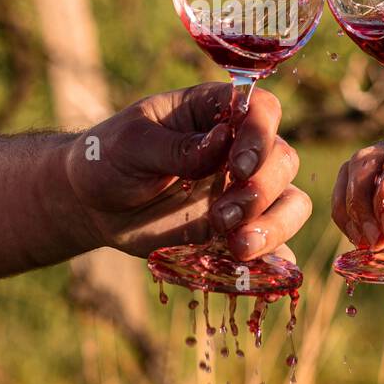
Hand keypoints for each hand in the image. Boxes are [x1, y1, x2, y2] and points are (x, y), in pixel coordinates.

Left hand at [64, 83, 311, 260]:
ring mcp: (242, 190)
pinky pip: (275, 245)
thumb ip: (176, 146)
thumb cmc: (108, 158)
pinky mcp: (238, 229)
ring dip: (274, 225)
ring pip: (291, 202)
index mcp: (214, 111)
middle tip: (222, 215)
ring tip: (237, 247)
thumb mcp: (131, 145)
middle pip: (283, 159)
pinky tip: (255, 275)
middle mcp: (238, 148)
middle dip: (261, 190)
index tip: (238, 166)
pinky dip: (275, 259)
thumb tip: (221, 141)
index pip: (261, 109)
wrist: (93, 204)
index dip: (260, 134)